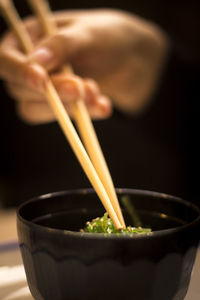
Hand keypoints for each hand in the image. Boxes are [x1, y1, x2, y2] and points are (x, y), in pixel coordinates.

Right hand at [0, 9, 167, 123]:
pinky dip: (84, 115)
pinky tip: (103, 105)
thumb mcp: (89, 33)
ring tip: (96, 94)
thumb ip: (63, 44)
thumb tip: (36, 61)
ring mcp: (46, 90)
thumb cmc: (108, 37)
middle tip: (81, 88)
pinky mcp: (62, 107)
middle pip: (20, 90)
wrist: (132, 59)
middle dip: (52, 92)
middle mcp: (31, 67)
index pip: (6, 59)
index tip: (42, 80)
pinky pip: (62, 119)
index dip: (19, 71)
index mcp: (28, 38)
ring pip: (37, 110)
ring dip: (67, 107)